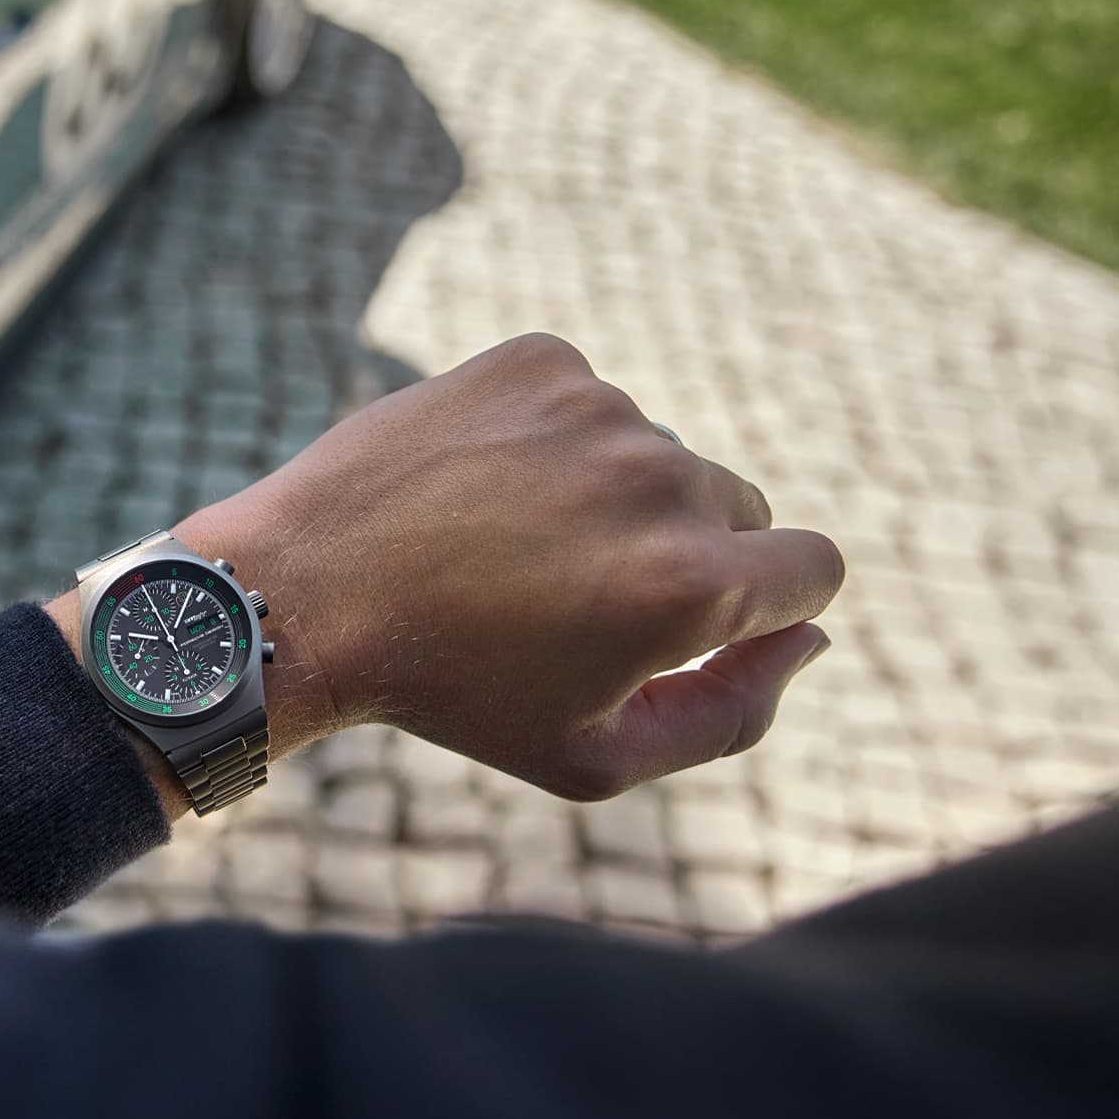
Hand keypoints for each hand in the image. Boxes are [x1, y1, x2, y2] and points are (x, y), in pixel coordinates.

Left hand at [172, 334, 843, 800]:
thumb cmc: (451, 693)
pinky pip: (589, 404)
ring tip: (503, 547)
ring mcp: (598, 407)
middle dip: (683, 554)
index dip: (769, 606)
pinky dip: (553, 442)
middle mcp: (660, 479)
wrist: (303, 594)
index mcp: (691, 585)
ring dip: (609, 496)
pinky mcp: (539, 360)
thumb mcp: (598, 758)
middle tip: (571, 599)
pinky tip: (479, 489)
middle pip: (739, 508)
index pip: (814, 569)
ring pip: (656, 454)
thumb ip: (733, 712)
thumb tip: (807, 636)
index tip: (703, 622)